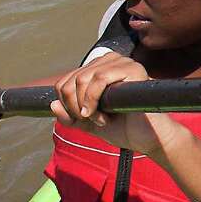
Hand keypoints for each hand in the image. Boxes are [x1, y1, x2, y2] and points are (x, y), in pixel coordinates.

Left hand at [51, 53, 178, 157]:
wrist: (148, 140)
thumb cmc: (125, 128)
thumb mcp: (90, 122)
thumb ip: (70, 116)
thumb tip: (52, 104)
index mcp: (101, 68)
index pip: (67, 78)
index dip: (66, 102)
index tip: (80, 119)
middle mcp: (112, 61)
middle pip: (72, 78)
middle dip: (74, 105)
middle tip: (90, 120)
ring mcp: (124, 63)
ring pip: (84, 77)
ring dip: (84, 104)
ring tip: (100, 119)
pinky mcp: (134, 70)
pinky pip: (101, 77)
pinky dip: (93, 99)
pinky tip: (102, 115)